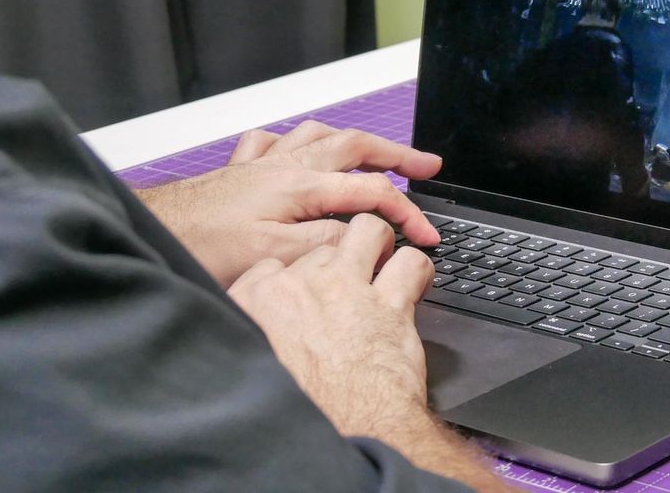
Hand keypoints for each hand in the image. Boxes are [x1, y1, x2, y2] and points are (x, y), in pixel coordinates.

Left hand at [135, 121, 442, 286]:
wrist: (150, 232)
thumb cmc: (202, 246)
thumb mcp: (273, 255)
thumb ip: (324, 241)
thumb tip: (363, 235)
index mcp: (302, 186)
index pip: (372, 193)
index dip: (407, 213)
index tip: (427, 236)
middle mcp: (286, 166)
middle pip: (356, 146)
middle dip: (397, 155)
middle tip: (427, 166)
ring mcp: (262, 164)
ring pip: (320, 135)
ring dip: (354, 141)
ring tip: (376, 150)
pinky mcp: (239, 172)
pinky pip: (276, 142)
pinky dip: (298, 142)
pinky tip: (300, 150)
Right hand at [229, 214, 514, 491]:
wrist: (343, 437)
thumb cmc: (301, 411)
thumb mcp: (252, 367)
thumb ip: (252, 337)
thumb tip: (258, 334)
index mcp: (254, 301)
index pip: (271, 267)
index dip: (293, 281)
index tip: (302, 298)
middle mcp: (300, 286)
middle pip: (321, 249)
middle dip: (337, 264)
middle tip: (347, 289)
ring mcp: (348, 290)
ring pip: (367, 232)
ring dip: (379, 245)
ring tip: (383, 264)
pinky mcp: (390, 305)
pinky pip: (412, 263)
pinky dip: (418, 269)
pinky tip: (415, 283)